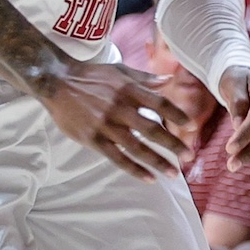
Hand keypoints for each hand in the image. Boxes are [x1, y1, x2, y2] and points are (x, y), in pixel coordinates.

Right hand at [36, 58, 194, 179]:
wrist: (57, 82)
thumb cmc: (91, 76)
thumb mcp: (120, 71)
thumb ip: (145, 78)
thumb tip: (169, 79)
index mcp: (129, 90)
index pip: (159, 104)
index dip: (177, 115)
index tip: (192, 127)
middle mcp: (120, 108)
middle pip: (152, 129)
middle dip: (172, 144)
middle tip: (189, 157)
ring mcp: (106, 125)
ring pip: (137, 147)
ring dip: (157, 161)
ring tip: (174, 173)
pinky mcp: (93, 139)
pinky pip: (117, 158)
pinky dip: (134, 169)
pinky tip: (149, 178)